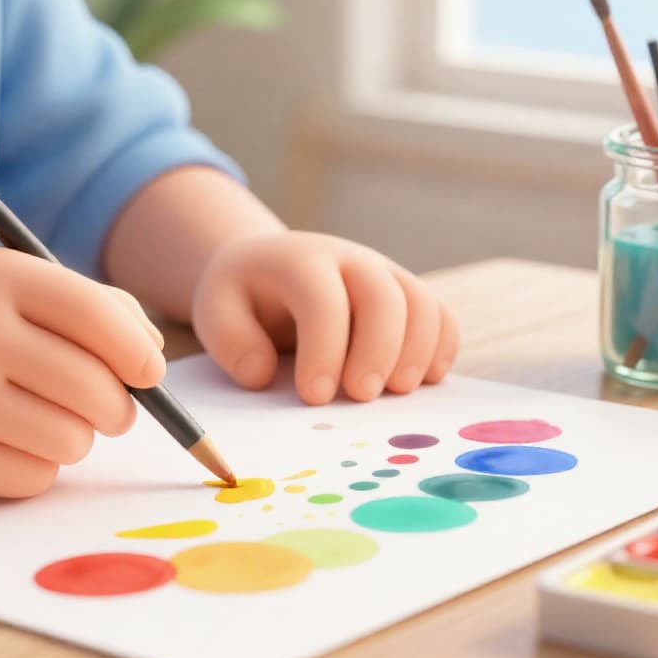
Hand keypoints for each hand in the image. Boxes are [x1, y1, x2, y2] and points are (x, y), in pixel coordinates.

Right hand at [0, 248, 164, 496]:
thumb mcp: (0, 285)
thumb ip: (86, 305)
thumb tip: (154, 356)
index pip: (99, 318)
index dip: (138, 353)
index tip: (149, 373)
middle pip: (98, 390)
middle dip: (119, 408)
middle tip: (110, 410)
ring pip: (74, 440)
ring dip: (74, 438)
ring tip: (39, 418)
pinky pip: (37, 478)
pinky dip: (35, 467)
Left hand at [192, 231, 459, 403]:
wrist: (270, 266)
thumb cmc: (244, 297)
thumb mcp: (216, 310)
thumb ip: (231, 342)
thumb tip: (264, 374)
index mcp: (299, 260)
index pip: (322, 298)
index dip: (324, 349)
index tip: (314, 396)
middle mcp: (350, 260)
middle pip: (384, 296)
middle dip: (379, 351)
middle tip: (361, 397)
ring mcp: (385, 273)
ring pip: (422, 303)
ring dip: (418, 352)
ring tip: (396, 393)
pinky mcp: (407, 293)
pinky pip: (440, 315)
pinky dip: (442, 348)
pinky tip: (421, 381)